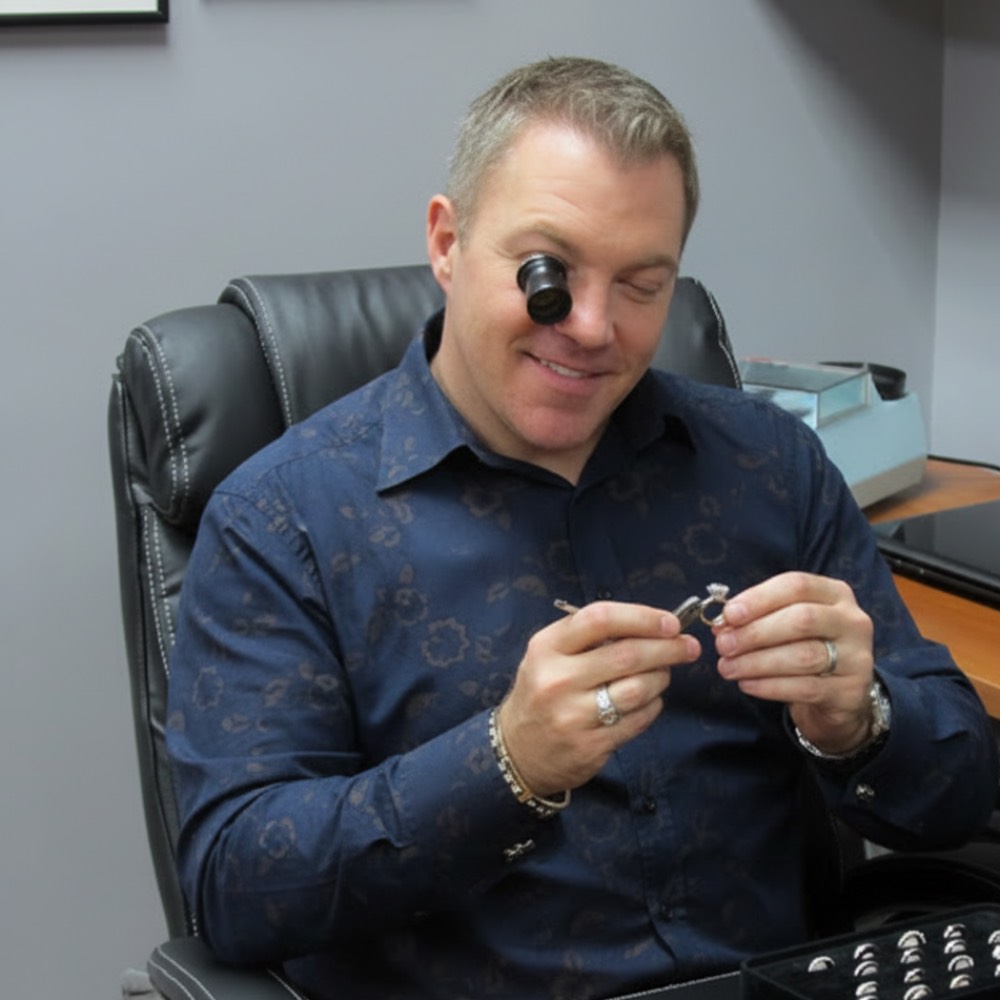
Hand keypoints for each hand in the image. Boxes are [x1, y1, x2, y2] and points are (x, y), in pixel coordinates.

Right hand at [498, 601, 700, 796]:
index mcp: (547, 647)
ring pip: (638, 689)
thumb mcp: (548, 654)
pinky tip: (649, 700)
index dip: (641, 617)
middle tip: (688, 647)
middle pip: (627, 655)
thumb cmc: (541, 691)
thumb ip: (588, 637)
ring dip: (661, 678)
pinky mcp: (590, 746)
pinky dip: (653, 706)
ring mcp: (573, 716)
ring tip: (663, 674)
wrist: (517, 750)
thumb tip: (649, 624)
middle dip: (667, 648)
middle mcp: (557, 679)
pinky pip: (638, 720)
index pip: (600, 619)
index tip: (670, 622)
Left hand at [713, 572, 875, 754]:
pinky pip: (805, 688)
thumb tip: (721, 625)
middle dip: (755, 632)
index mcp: (835, 594)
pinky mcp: (850, 691)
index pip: (796, 586)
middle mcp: (851, 621)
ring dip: (757, 662)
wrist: (840, 693)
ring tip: (727, 667)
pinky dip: (770, 686)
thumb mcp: (786, 624)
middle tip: (723, 645)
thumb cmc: (806, 647)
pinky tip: (747, 684)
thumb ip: (757, 618)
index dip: (759, 598)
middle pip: (801, 620)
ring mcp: (856, 657)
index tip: (729, 614)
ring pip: (803, 656)